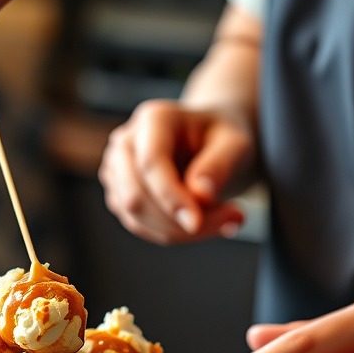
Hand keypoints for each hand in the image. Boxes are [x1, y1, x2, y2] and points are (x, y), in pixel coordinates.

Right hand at [98, 99, 253, 243]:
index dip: (171, 196)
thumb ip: (220, 165)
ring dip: (180, 230)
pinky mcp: (119, 194)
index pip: (150, 163)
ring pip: (135, 216)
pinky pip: (140, 225)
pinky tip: (205, 223)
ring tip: (224, 219)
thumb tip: (200, 195)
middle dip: (177, 221)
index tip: (197, 223)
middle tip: (232, 220)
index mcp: (154, 119)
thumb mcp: (236, 144)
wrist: (211, 145)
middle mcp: (126, 142)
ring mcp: (117, 170)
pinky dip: (173, 233)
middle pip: (136, 195)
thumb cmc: (222, 139)